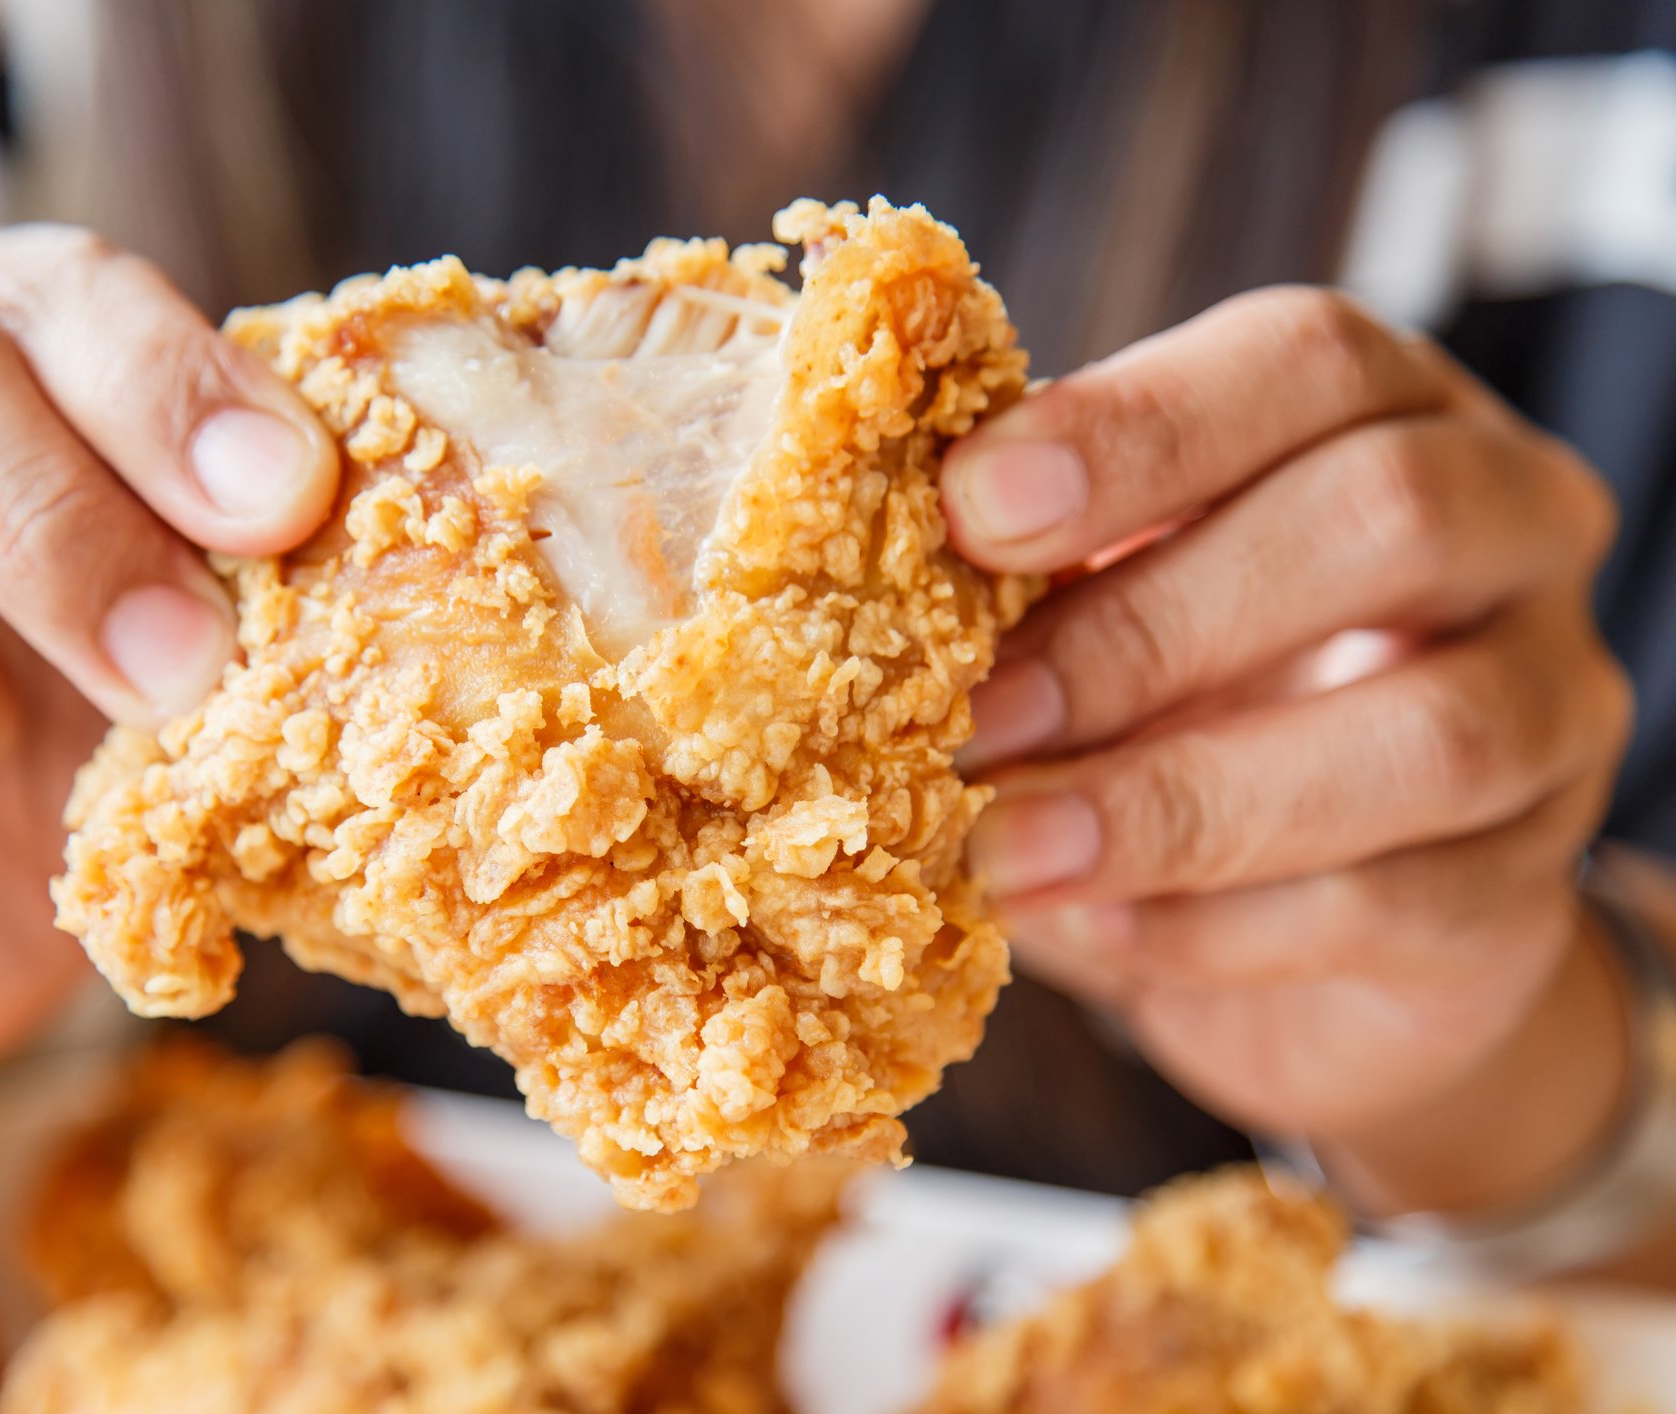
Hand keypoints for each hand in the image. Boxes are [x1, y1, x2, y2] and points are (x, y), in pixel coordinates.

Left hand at [942, 287, 1633, 1179]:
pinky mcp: (1525, 896)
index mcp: (1388, 411)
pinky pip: (1395, 906)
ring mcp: (1550, 711)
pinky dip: (1215, 927)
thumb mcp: (1106, 601)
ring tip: (1006, 850)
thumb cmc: (1182, 706)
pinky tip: (1092, 930)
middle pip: (1388, 517)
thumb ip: (1032, 564)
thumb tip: (861, 564)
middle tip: (976, 712)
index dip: (1136, 425)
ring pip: (1428, 735)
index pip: (1304, 360)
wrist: (1324, 927)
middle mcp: (1509, 531)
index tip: (970, 509)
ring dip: (1179, 799)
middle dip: (1151, 622)